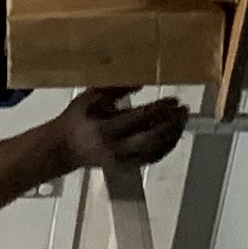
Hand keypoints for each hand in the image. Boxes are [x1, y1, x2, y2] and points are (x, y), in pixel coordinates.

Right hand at [48, 86, 188, 176]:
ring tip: (182, 121)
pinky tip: (173, 135)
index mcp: (105, 128)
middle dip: (172, 124)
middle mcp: (115, 147)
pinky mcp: (126, 168)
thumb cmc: (76, 118)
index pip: (140, 118)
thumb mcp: (91, 97)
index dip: (160, 109)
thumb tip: (143, 81)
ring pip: (155, 151)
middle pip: (152, 138)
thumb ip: (115, 88)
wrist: (63, 148)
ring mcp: (122, 161)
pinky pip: (151, 159)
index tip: (174, 99)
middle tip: (184, 111)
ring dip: (173, 136)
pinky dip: (166, 148)